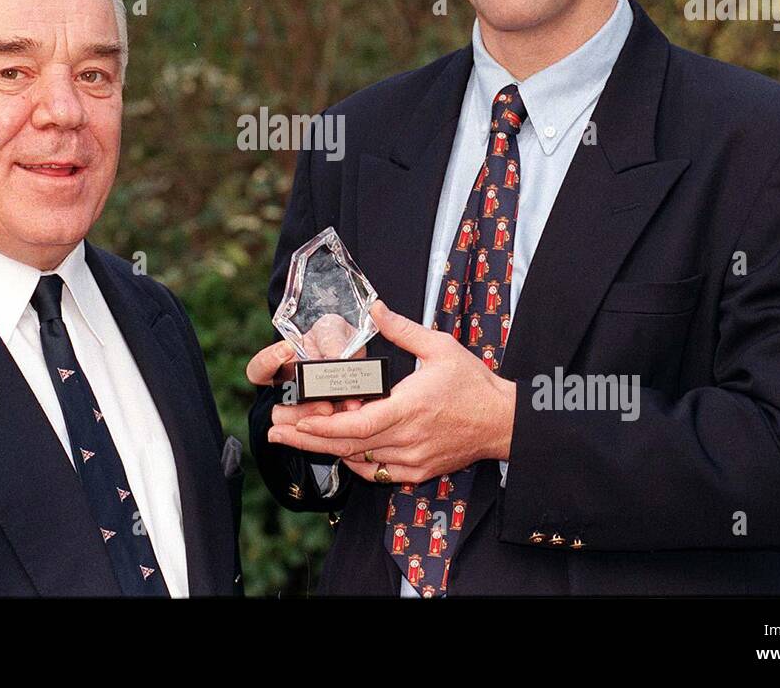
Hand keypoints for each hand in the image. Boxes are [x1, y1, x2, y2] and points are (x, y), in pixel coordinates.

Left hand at [266, 300, 516, 482]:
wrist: (504, 422)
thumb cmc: (473, 384)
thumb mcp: (440, 347)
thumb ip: (403, 329)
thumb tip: (375, 308)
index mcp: (409, 409)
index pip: (356, 425)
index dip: (323, 425)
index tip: (297, 420)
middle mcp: (407, 439)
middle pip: (347, 446)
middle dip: (307, 439)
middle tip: (275, 432)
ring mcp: (412, 459)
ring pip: (359, 460)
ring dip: (327, 450)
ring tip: (296, 438)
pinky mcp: (418, 470)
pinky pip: (377, 471)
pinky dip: (354, 461)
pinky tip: (337, 450)